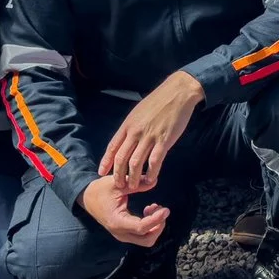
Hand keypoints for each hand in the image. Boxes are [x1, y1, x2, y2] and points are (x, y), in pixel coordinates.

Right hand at [78, 173, 169, 247]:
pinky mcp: (125, 233)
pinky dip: (150, 226)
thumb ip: (136, 184)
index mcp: (117, 222)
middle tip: (161, 209)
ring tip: (154, 208)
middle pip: (147, 239)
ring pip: (146, 239)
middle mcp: (120, 233)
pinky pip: (142, 235)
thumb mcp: (116, 184)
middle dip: (158, 226)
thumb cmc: (101, 190)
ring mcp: (123, 235)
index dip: (156, 220)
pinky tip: (148, 210)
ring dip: (155, 226)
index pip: (141, 228)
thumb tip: (154, 181)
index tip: (165, 210)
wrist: (87, 199)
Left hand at [98, 71, 203, 190]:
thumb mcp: (138, 112)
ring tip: (133, 186)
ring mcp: (149, 136)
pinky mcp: (164, 140)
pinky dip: (151, 173)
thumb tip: (126, 139)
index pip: (112, 147)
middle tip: (119, 185)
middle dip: (118, 174)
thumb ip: (132, 127)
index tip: (102, 172)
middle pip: (121, 158)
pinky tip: (151, 179)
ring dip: (133, 178)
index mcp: (128, 125)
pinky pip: (154, 161)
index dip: (106, 162)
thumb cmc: (158, 101)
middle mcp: (135, 132)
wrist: (177, 92)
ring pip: (136, 163)